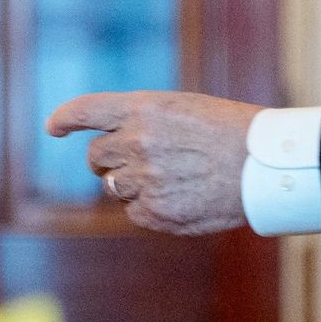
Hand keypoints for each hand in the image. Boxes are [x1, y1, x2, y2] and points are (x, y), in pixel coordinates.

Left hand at [45, 91, 259, 234]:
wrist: (266, 166)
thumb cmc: (229, 131)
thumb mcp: (182, 108)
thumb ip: (142, 119)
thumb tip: (109, 139)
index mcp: (143, 108)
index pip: (86, 110)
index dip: (65, 118)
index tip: (54, 127)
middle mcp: (136, 142)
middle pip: (95, 155)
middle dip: (107, 159)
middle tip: (135, 159)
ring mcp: (144, 180)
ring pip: (113, 186)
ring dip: (130, 182)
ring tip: (171, 176)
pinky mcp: (155, 213)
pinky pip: (133, 211)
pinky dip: (148, 206)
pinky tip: (179, 196)